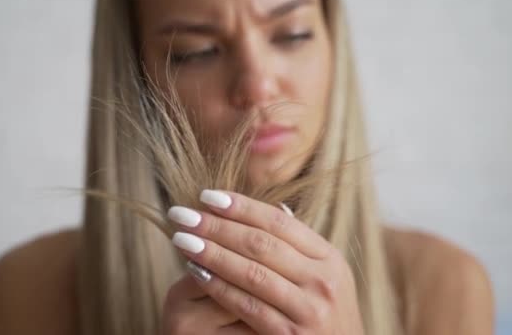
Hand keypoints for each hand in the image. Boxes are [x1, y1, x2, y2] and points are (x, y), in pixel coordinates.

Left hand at [165, 189, 364, 333]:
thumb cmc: (326, 316)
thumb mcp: (326, 277)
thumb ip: (301, 247)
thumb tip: (278, 209)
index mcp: (330, 259)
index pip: (279, 223)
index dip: (241, 206)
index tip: (207, 196)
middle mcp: (323, 281)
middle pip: (261, 244)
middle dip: (217, 226)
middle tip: (182, 214)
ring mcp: (309, 310)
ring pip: (252, 273)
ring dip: (212, 253)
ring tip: (181, 239)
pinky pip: (247, 307)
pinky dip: (219, 288)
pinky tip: (196, 273)